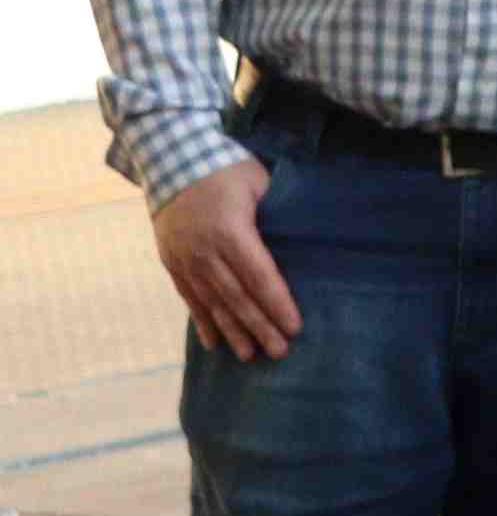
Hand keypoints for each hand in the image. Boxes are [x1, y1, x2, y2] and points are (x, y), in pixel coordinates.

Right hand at [153, 164, 300, 364]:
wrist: (171, 160)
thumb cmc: (226, 170)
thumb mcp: (259, 183)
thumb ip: (277, 214)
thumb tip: (306, 239)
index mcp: (230, 231)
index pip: (259, 276)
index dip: (277, 303)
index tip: (294, 327)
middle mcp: (203, 251)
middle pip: (236, 296)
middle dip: (259, 326)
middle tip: (279, 352)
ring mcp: (184, 259)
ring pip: (211, 302)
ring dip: (232, 331)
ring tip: (250, 355)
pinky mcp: (171, 262)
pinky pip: (189, 298)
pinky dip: (203, 321)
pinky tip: (214, 343)